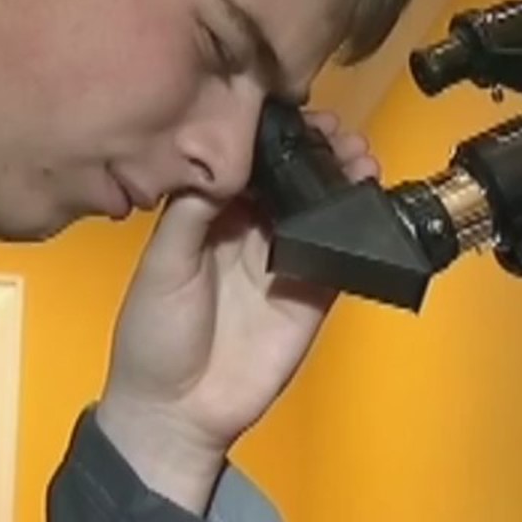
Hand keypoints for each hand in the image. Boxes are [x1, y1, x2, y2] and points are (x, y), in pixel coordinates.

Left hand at [97, 111, 377, 514]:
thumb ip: (192, 213)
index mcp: (210, 216)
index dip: (271, 134)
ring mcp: (287, 259)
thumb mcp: (162, 266)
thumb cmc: (154, 337)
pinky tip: (368, 197)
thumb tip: (223, 159)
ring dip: (343, 175)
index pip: (247, 162)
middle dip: (317, 146)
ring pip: (322, 205)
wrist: (178, 412)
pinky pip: (342, 251)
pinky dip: (359, 223)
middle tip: (336, 131)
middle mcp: (252, 230)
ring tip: (357, 154)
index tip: (294, 110)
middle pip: (292, 175)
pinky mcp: (315, 292)